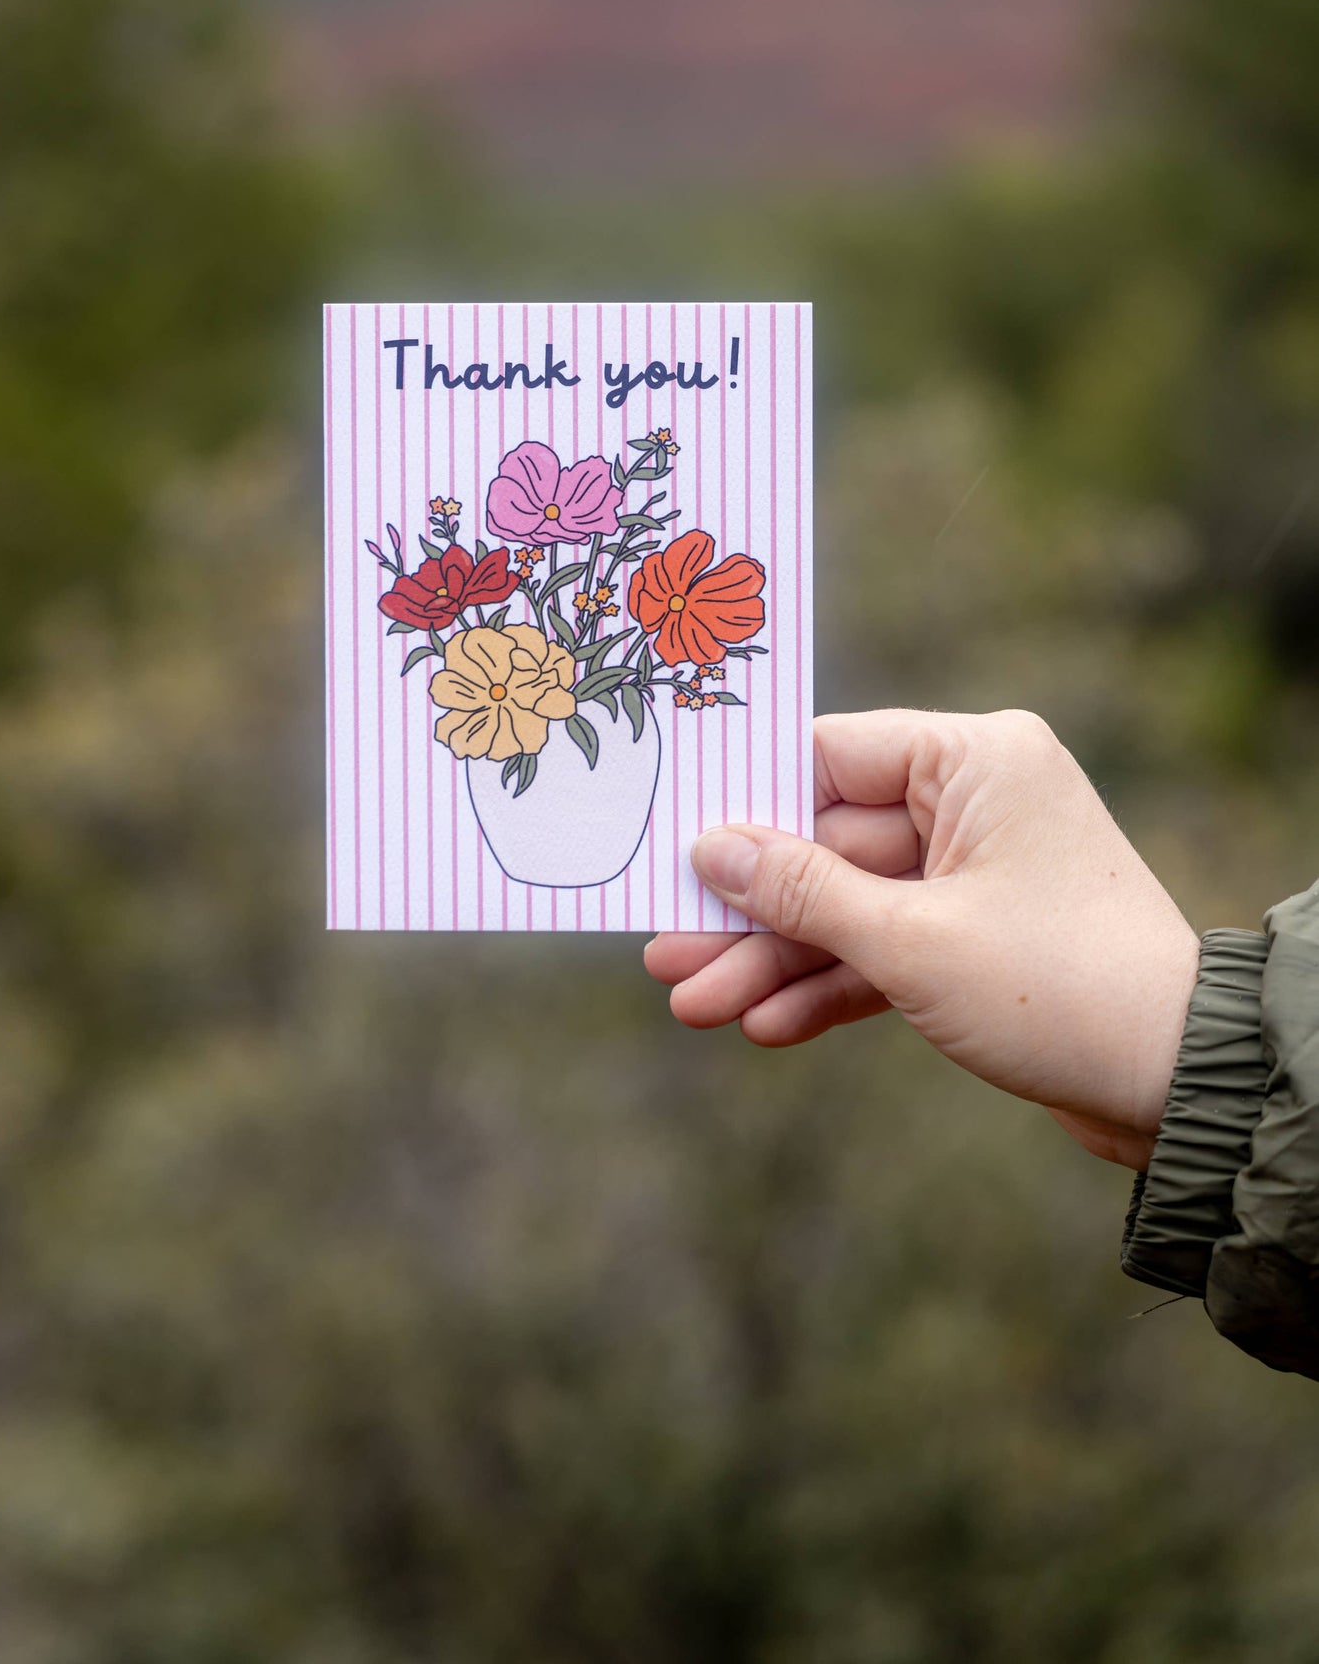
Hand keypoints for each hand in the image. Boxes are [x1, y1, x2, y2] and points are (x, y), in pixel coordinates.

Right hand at [645, 709, 1198, 1168]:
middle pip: (828, 843)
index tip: (671, 842)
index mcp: (975, 760)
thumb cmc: (1056, 988)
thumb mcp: (909, 940)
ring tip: (695, 1004)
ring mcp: (978, 871)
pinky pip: (887, 947)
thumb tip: (711, 846)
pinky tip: (765, 1024)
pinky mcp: (980, 937)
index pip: (829, 757)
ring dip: (777, 959)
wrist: (1178, 1085)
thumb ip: (801, 890)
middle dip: (750, 912)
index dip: (746, 805)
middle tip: (665, 955)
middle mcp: (976, 801)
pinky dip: (833, 983)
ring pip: (851, 904)